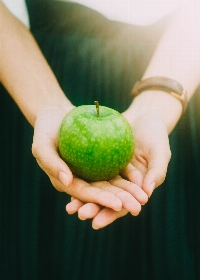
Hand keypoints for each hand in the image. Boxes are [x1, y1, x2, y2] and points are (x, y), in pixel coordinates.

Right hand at [32, 106, 146, 211]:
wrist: (55, 113)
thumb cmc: (45, 129)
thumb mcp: (41, 144)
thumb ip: (51, 163)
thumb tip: (67, 181)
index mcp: (66, 182)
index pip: (84, 193)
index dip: (101, 200)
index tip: (118, 205)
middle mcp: (80, 179)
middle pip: (101, 192)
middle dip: (119, 201)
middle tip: (138, 208)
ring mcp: (91, 170)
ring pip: (111, 183)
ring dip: (127, 192)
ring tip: (144, 199)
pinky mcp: (99, 160)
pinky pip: (115, 167)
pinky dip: (127, 175)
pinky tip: (141, 179)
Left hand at [67, 113, 170, 228]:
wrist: (144, 116)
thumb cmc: (156, 134)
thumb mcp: (160, 152)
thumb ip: (157, 172)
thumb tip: (147, 194)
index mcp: (136, 188)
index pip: (123, 206)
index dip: (110, 215)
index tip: (97, 223)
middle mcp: (121, 183)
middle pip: (106, 199)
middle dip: (93, 209)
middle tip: (80, 214)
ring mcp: (111, 171)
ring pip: (96, 187)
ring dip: (83, 198)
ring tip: (70, 208)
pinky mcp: (101, 160)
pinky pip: (90, 170)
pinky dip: (80, 178)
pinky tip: (68, 183)